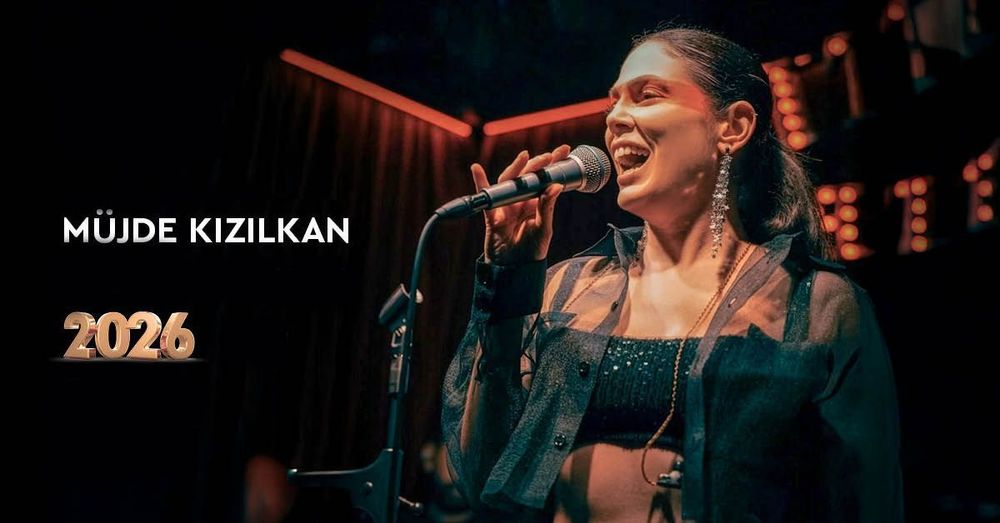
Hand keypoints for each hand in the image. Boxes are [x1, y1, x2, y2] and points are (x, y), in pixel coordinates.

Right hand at [471, 144, 570, 264]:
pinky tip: (477, 170)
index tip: (564, 150)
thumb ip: (547, 207)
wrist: (514, 270)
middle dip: (538, 163)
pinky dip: (480, 183)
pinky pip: (485, 197)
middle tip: (550, 155)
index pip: (544, 180)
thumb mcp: (543, 229)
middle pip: (527, 177)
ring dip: (515, 168)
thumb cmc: (531, 250)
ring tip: (525, 156)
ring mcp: (505, 206)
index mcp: (535, 203)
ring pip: (509, 182)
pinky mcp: (492, 214)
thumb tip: (556, 186)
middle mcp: (520, 201)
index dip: (553, 165)